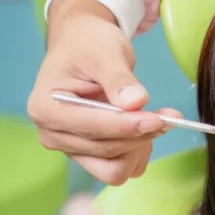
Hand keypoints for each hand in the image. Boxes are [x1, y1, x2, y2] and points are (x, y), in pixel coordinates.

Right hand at [27, 0, 182, 185]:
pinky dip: (137, 152)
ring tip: (152, 117)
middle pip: (106, 153)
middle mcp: (53, 135)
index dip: (127, 126)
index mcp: (46, 108)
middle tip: (168, 115)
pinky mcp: (89, 155)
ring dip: (139, 147)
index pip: (92, 129)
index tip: (158, 118)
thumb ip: (119, 79)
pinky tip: (142, 126)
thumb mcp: (105, 52)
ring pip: (114, 169)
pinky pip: (120, 167)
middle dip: (140, 135)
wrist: (84, 47)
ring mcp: (71, 148)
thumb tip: (136, 102)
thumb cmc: (88, 45)